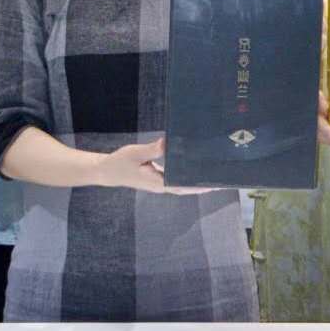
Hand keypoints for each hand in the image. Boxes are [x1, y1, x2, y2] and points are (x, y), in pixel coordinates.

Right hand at [93, 138, 212, 194]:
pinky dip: (187, 177)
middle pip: (187, 188)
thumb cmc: (120, 162)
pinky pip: (177, 180)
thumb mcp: (135, 153)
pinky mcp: (158, 179)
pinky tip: (194, 170)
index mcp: (158, 182)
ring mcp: (160, 184)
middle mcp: (161, 186)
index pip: (183, 186)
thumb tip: (169, 143)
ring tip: (214, 175)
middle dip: (204, 185)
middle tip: (222, 179)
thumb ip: (153, 149)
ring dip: (197, 182)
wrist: (107, 171)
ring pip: (183, 185)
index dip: (199, 186)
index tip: (215, 183)